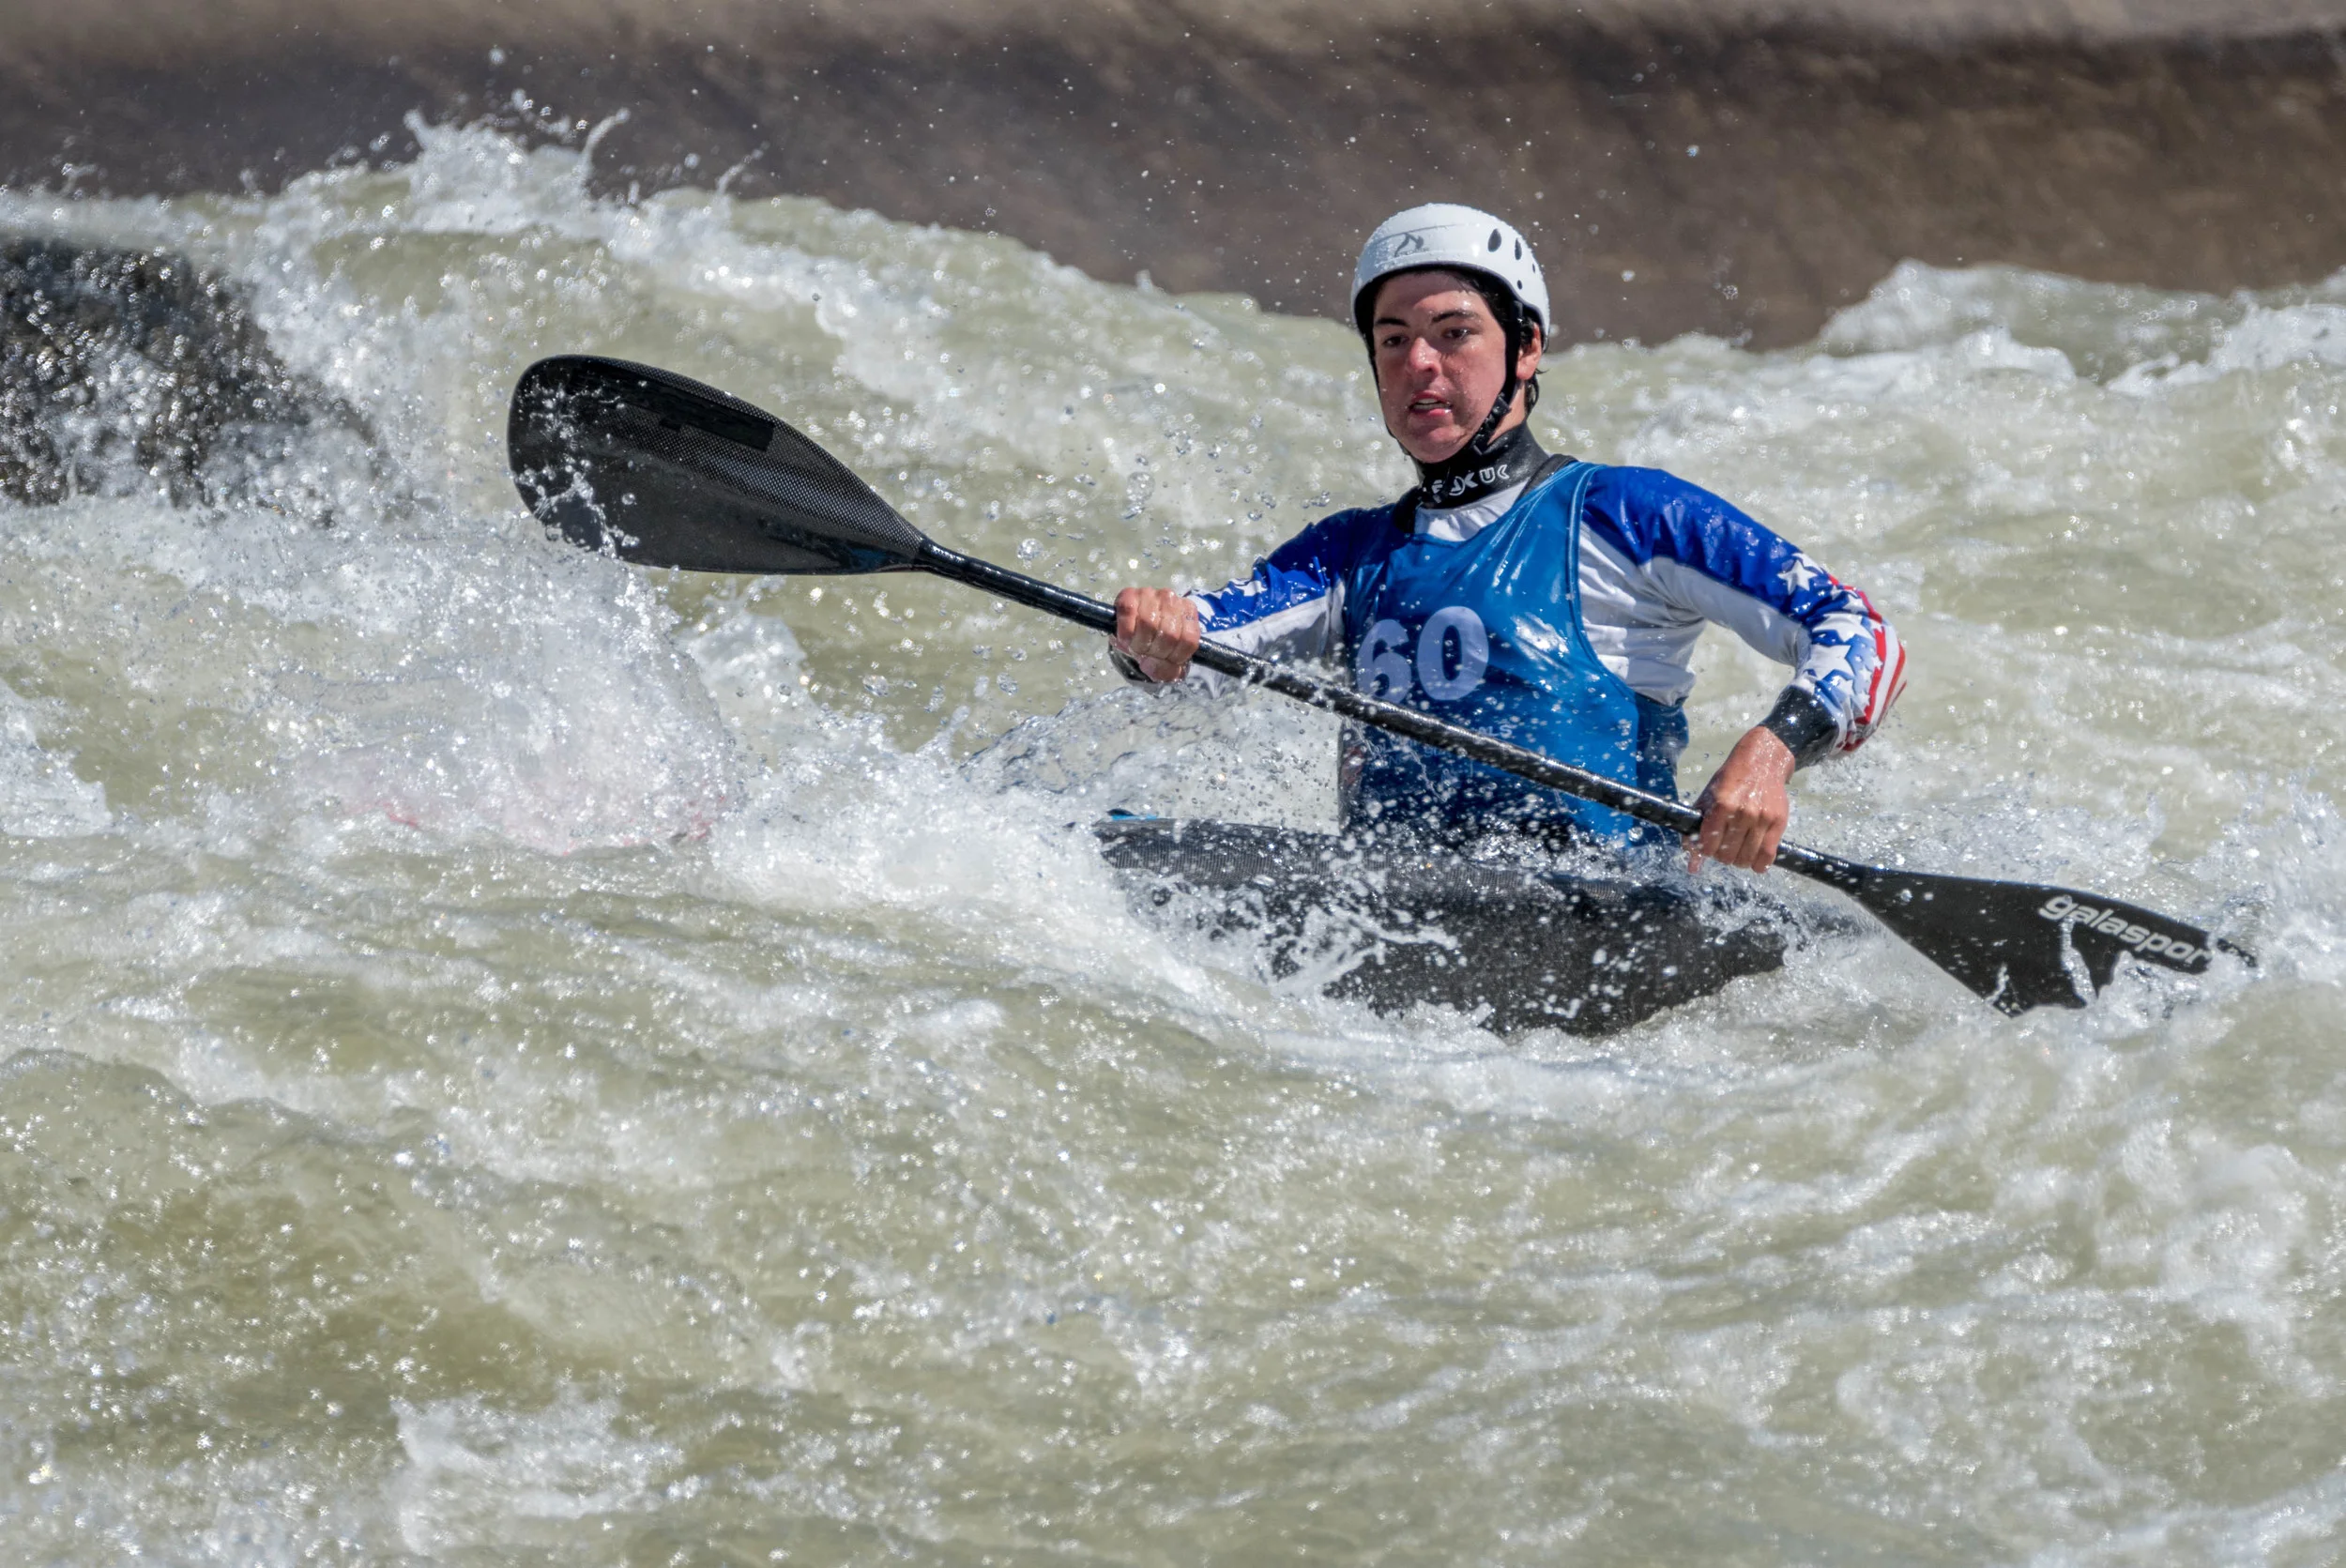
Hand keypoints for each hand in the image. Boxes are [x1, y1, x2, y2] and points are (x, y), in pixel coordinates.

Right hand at [1113, 587, 1200, 682]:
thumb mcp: (1166, 660)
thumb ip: (1166, 670)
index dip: (1175, 657)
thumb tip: (1150, 666)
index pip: (1189, 640)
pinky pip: (1129, 614)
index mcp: (1188, 612)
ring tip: (1136, 646)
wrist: (1130, 626)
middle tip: (1147, 654)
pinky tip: (1126, 638)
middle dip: (1155, 652)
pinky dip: (1125, 632)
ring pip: (1149, 623)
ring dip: (1139, 643)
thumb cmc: (1153, 641)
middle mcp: (1172, 599)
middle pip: (1169, 634)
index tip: (1164, 660)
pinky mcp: (1129, 594)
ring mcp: (1150, 593)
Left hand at [1688, 726, 1795, 873]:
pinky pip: (1767, 856)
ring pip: (1746, 859)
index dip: (1705, 850)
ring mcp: (1762, 819)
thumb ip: (1695, 832)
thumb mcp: (1707, 800)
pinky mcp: (1778, 822)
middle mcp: (1742, 813)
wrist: (1762, 762)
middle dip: (1721, 855)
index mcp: (1721, 805)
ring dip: (1738, 860)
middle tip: (1724, 845)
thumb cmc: (1729, 782)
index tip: (1708, 845)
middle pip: (1726, 856)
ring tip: (1738, 849)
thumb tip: (1692, 867)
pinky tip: (1753, 859)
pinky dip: (1758, 864)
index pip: (1708, 846)